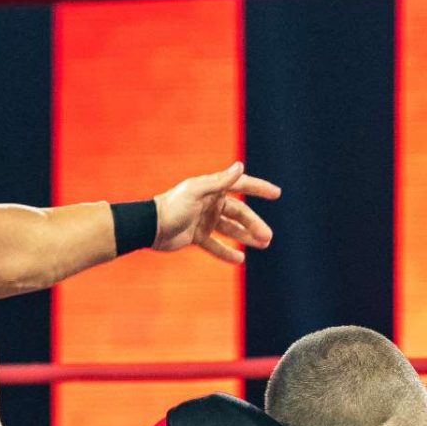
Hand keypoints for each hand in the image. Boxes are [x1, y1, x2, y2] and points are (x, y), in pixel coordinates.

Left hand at [152, 162, 279, 266]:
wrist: (150, 227)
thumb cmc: (172, 206)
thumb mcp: (197, 191)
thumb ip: (219, 181)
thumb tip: (240, 166)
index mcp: (212, 189)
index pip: (241, 185)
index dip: (259, 188)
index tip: (276, 193)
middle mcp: (210, 203)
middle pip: (239, 213)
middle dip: (254, 224)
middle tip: (268, 237)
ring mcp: (204, 220)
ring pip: (231, 230)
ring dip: (246, 237)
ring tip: (262, 245)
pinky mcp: (197, 236)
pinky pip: (215, 245)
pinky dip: (226, 252)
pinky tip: (239, 259)